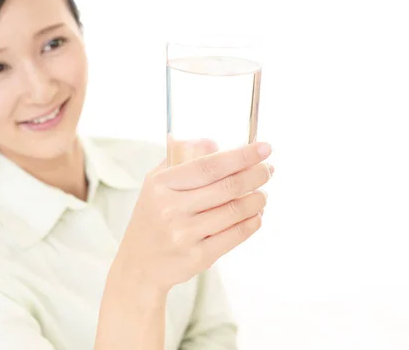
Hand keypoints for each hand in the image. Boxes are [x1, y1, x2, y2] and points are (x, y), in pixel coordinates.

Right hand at [112, 140, 272, 293]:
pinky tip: (256, 215)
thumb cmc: (152, 219)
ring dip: (257, 200)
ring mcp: (184, 234)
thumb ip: (180, 158)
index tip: (263, 148)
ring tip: (262, 194)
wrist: (139, 265)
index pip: (208, 166)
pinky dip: (252, 222)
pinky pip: (235, 235)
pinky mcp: (198, 256)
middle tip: (269, 169)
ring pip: (235, 211)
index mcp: (161, 185)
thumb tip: (215, 144)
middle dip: (256, 175)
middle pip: (227, 187)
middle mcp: (171, 208)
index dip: (240, 156)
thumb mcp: (155, 184)